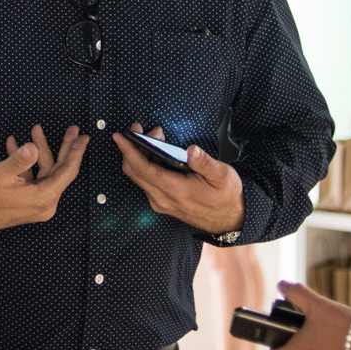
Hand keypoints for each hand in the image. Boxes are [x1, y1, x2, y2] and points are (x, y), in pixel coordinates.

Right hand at [0, 125, 87, 237]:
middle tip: (71, 130)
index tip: (83, 137)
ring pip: (44, 172)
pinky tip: (14, 145)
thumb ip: (19, 160)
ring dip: (38, 151)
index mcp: (44, 198)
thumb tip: (32, 147)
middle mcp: (44, 203)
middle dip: (62, 148)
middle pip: (59, 171)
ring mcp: (34, 204)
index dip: (76, 152)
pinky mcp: (24, 201)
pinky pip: (31, 178)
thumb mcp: (0, 174)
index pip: (67, 172)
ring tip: (34, 130)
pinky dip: (26, 162)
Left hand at [114, 123, 243, 234]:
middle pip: (135, 171)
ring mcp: (160, 203)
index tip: (120, 136)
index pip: (142, 169)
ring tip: (156, 137)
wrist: (230, 219)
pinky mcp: (162, 203)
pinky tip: (157, 153)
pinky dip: (146, 165)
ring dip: (140, 155)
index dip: (128, 150)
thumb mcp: (221, 175)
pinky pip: (146, 182)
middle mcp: (162, 199)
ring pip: (139, 176)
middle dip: (133, 147)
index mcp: (176, 191)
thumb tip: (192, 149)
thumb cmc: (226, 195)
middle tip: (143, 129)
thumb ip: (204, 162)